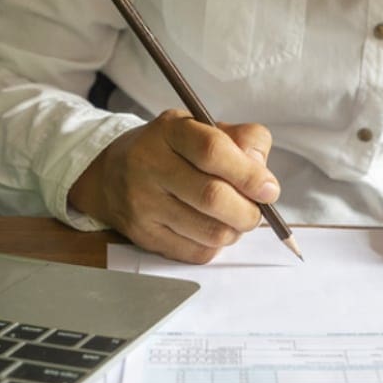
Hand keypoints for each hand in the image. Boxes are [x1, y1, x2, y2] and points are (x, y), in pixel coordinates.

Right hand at [68, 109, 278, 263]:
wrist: (112, 175)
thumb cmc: (172, 150)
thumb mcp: (205, 129)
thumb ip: (244, 142)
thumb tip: (264, 179)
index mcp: (170, 130)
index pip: (213, 151)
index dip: (249, 174)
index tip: (269, 189)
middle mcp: (149, 165)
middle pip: (212, 197)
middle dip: (248, 211)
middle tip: (256, 210)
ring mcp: (143, 203)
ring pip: (209, 231)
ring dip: (235, 230)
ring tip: (233, 219)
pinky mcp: (143, 235)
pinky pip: (197, 253)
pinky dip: (215, 245)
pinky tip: (210, 228)